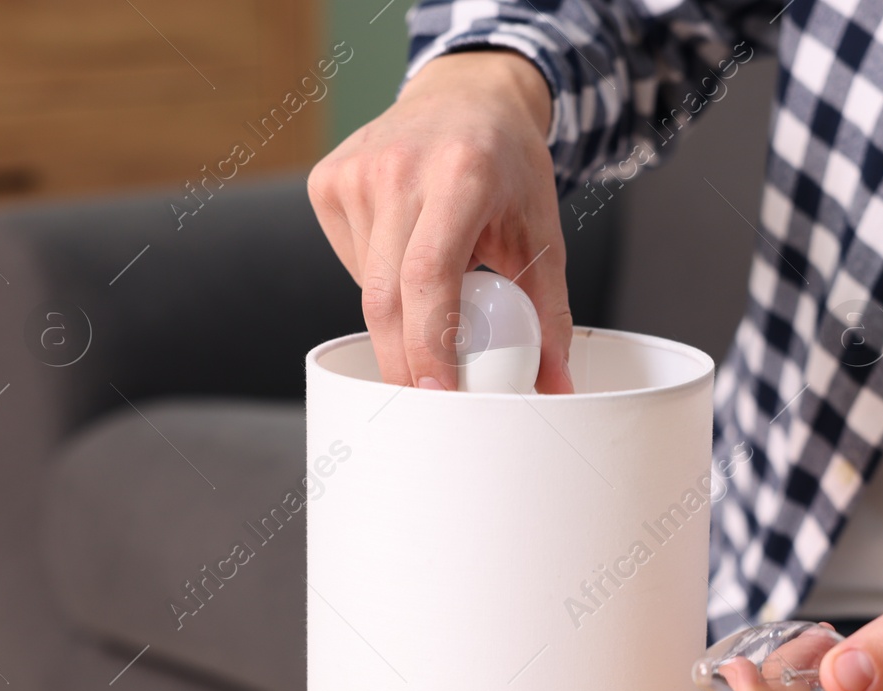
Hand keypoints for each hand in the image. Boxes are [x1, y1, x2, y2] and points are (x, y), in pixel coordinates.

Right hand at [307, 51, 573, 392]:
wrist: (467, 96)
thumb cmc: (509, 168)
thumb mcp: (542, 233)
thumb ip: (550, 315)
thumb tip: (555, 389)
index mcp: (461, 175)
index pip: (429, 276)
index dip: (428, 345)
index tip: (438, 395)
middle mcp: (400, 168)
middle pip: (385, 295)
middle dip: (404, 362)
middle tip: (428, 403)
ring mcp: (356, 172)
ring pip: (366, 286)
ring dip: (399, 316)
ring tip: (438, 288)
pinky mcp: (327, 181)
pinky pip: (352, 264)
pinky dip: (380, 282)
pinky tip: (407, 252)